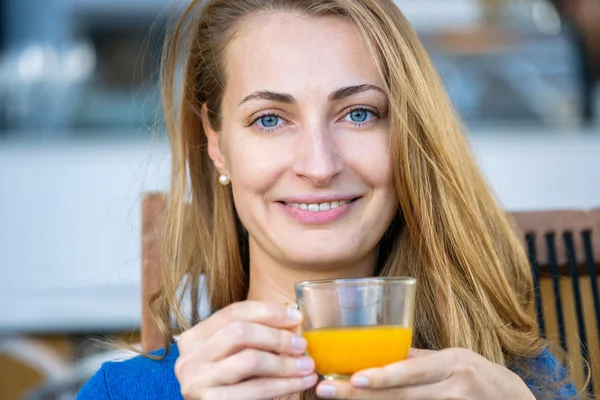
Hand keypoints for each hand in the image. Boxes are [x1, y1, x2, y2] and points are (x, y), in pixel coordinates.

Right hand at [174, 301, 317, 399]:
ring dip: (285, 363)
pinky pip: (256, 389)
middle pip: (240, 332)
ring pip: (250, 360)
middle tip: (302, 345)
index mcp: (195, 338)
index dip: (269, 311)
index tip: (297, 316)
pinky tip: (301, 382)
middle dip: (277, 337)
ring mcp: (196, 382)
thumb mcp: (239, 356)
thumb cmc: (236, 386)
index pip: (233, 312)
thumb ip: (256, 337)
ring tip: (308, 366)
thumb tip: (293, 320)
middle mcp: (189, 358)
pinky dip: (285, 385)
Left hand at [314, 348, 534, 399]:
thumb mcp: (450, 361)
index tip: (350, 378)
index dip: (381, 377)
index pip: (411, 372)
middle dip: (358, 396)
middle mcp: (453, 387)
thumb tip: (377, 355)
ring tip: (338, 399)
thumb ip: (417, 361)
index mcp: (451, 364)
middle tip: (325, 391)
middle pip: (400, 397)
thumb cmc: (475, 376)